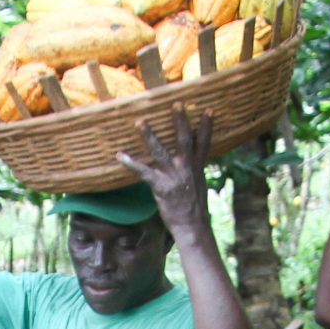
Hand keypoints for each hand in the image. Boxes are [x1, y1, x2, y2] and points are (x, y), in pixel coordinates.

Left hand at [116, 111, 214, 238]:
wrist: (192, 226)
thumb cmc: (193, 207)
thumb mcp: (198, 185)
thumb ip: (193, 171)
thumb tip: (190, 164)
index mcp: (197, 167)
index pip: (204, 142)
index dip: (207, 126)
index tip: (209, 109)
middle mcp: (187, 168)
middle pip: (184, 140)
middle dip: (180, 121)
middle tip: (177, 103)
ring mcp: (174, 177)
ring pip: (160, 152)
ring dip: (149, 136)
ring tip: (140, 122)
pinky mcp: (161, 186)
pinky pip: (144, 172)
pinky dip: (131, 163)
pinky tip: (120, 155)